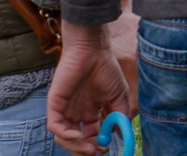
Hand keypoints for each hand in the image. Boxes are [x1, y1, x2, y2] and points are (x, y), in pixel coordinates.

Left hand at [47, 23, 128, 154]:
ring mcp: (65, 109)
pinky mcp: (55, 104)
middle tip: (97, 152)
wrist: (93, 51)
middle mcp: (76, 113)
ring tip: (89, 146)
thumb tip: (121, 135)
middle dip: (86, 150)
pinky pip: (55, 126)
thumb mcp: (120, 95)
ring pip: (64, 137)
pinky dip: (65, 135)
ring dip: (76, 146)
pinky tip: (79, 135)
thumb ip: (121, 115)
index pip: (91, 136)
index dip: (97, 145)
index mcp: (91, 111)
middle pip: (76, 140)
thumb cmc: (106, 69)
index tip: (106, 148)